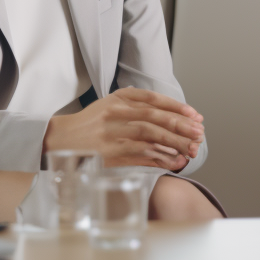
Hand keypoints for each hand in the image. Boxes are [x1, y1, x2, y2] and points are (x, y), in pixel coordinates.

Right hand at [43, 88, 204, 169]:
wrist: (60, 140)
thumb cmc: (91, 124)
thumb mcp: (112, 106)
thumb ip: (137, 107)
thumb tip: (172, 117)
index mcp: (119, 98)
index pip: (154, 99)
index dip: (177, 107)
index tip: (195, 115)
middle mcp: (116, 113)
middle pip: (156, 117)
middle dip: (181, 125)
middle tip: (199, 133)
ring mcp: (113, 133)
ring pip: (151, 136)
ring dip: (175, 142)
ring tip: (192, 148)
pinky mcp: (111, 153)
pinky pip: (142, 155)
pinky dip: (160, 158)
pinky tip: (175, 161)